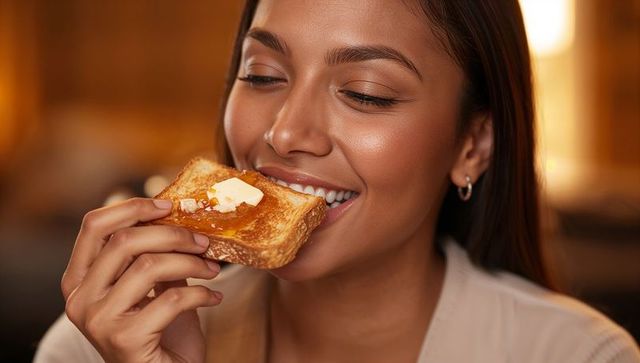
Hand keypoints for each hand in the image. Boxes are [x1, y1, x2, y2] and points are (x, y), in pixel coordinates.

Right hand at [61, 198, 222, 362]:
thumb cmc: (159, 335)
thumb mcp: (153, 288)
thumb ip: (155, 256)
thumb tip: (179, 219)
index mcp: (79, 280)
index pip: (94, 226)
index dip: (133, 207)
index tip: (169, 205)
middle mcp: (80, 299)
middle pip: (124, 241)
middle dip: (172, 234)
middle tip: (203, 241)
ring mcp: (98, 320)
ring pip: (148, 266)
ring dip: (191, 262)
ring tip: (213, 269)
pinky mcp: (124, 339)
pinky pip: (171, 299)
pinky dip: (201, 294)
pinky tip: (214, 297)